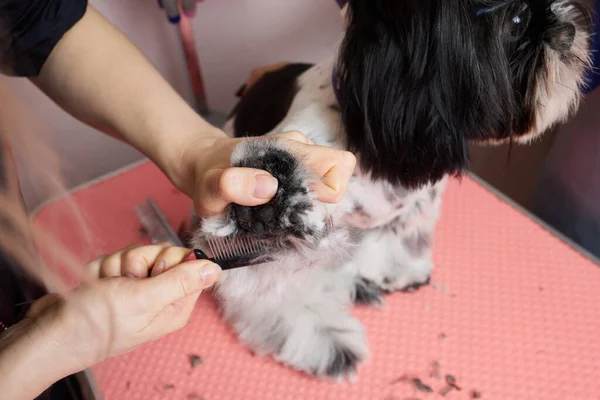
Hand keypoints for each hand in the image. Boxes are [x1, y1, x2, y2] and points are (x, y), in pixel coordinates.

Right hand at [24, 243, 220, 373]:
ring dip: (114, 266)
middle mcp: (158, 296)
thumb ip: (182, 281)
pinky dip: (100, 270)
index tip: (150, 272)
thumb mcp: (145, 300)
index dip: (167, 258)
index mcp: (174, 304)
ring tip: (104, 288)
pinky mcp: (113, 283)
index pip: (187, 262)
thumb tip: (216, 269)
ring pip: (134, 254)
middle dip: (137, 261)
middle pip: (160, 253)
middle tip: (125, 281)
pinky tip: (93, 287)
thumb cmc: (96, 325)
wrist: (50, 334)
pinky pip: (112, 260)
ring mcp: (135, 289)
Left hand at [177, 130, 356, 217]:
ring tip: (270, 212)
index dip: (327, 190)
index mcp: (292, 148)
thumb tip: (268, 187)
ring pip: (323, 193)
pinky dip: (295, 208)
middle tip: (279, 213)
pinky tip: (272, 210)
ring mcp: (300, 166)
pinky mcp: (295, 179)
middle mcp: (302, 153)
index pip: (339, 166)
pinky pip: (310, 197)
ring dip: (302, 209)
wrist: (201, 167)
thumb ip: (233, 184)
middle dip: (314, 205)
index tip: (295, 205)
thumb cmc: (208, 175)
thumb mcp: (211, 184)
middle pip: (336, 182)